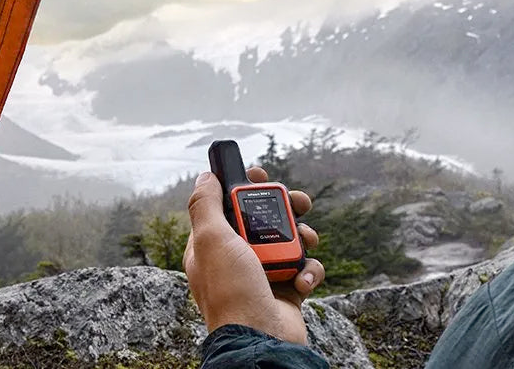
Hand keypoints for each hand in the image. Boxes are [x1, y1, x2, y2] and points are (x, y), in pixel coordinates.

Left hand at [185, 167, 324, 343]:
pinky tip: (302, 280)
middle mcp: (237, 258)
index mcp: (212, 245)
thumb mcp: (210, 240)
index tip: (260, 174)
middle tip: (300, 201)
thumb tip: (205, 177)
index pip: (226, 206)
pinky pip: (304, 269)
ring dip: (303, 237)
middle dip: (284, 207)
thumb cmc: (231, 292)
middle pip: (263, 219)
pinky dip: (309, 272)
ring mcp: (263, 274)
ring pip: (289, 241)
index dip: (243, 187)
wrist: (260, 340)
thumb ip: (206, 205)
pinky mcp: (286, 290)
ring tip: (307, 240)